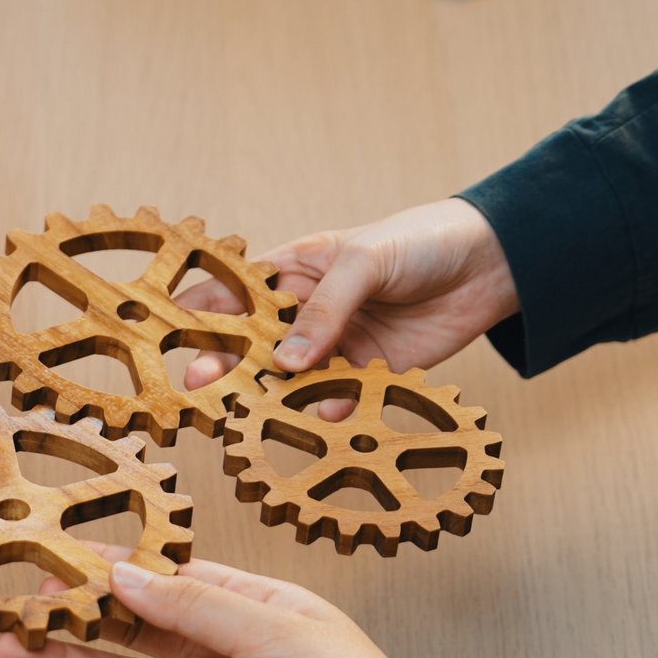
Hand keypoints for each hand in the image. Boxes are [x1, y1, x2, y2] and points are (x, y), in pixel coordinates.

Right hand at [0, 557, 452, 657]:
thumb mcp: (275, 631)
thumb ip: (194, 605)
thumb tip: (129, 575)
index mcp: (252, 606)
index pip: (167, 576)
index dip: (112, 565)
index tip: (58, 552)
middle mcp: (221, 653)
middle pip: (132, 625)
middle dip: (74, 611)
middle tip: (18, 598)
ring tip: (8, 643)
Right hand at [181, 198, 518, 388]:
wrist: (492, 265)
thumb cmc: (421, 241)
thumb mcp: (364, 261)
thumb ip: (325, 310)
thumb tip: (287, 361)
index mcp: (291, 271)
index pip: (230, 294)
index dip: (196, 316)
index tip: (166, 339)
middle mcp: (305, 313)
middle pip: (252, 346)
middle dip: (225, 366)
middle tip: (200, 387)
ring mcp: (334, 347)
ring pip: (289, 380)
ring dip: (271, 397)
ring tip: (248, 414)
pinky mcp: (367, 376)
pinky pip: (335, 402)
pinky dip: (326, 413)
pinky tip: (320, 417)